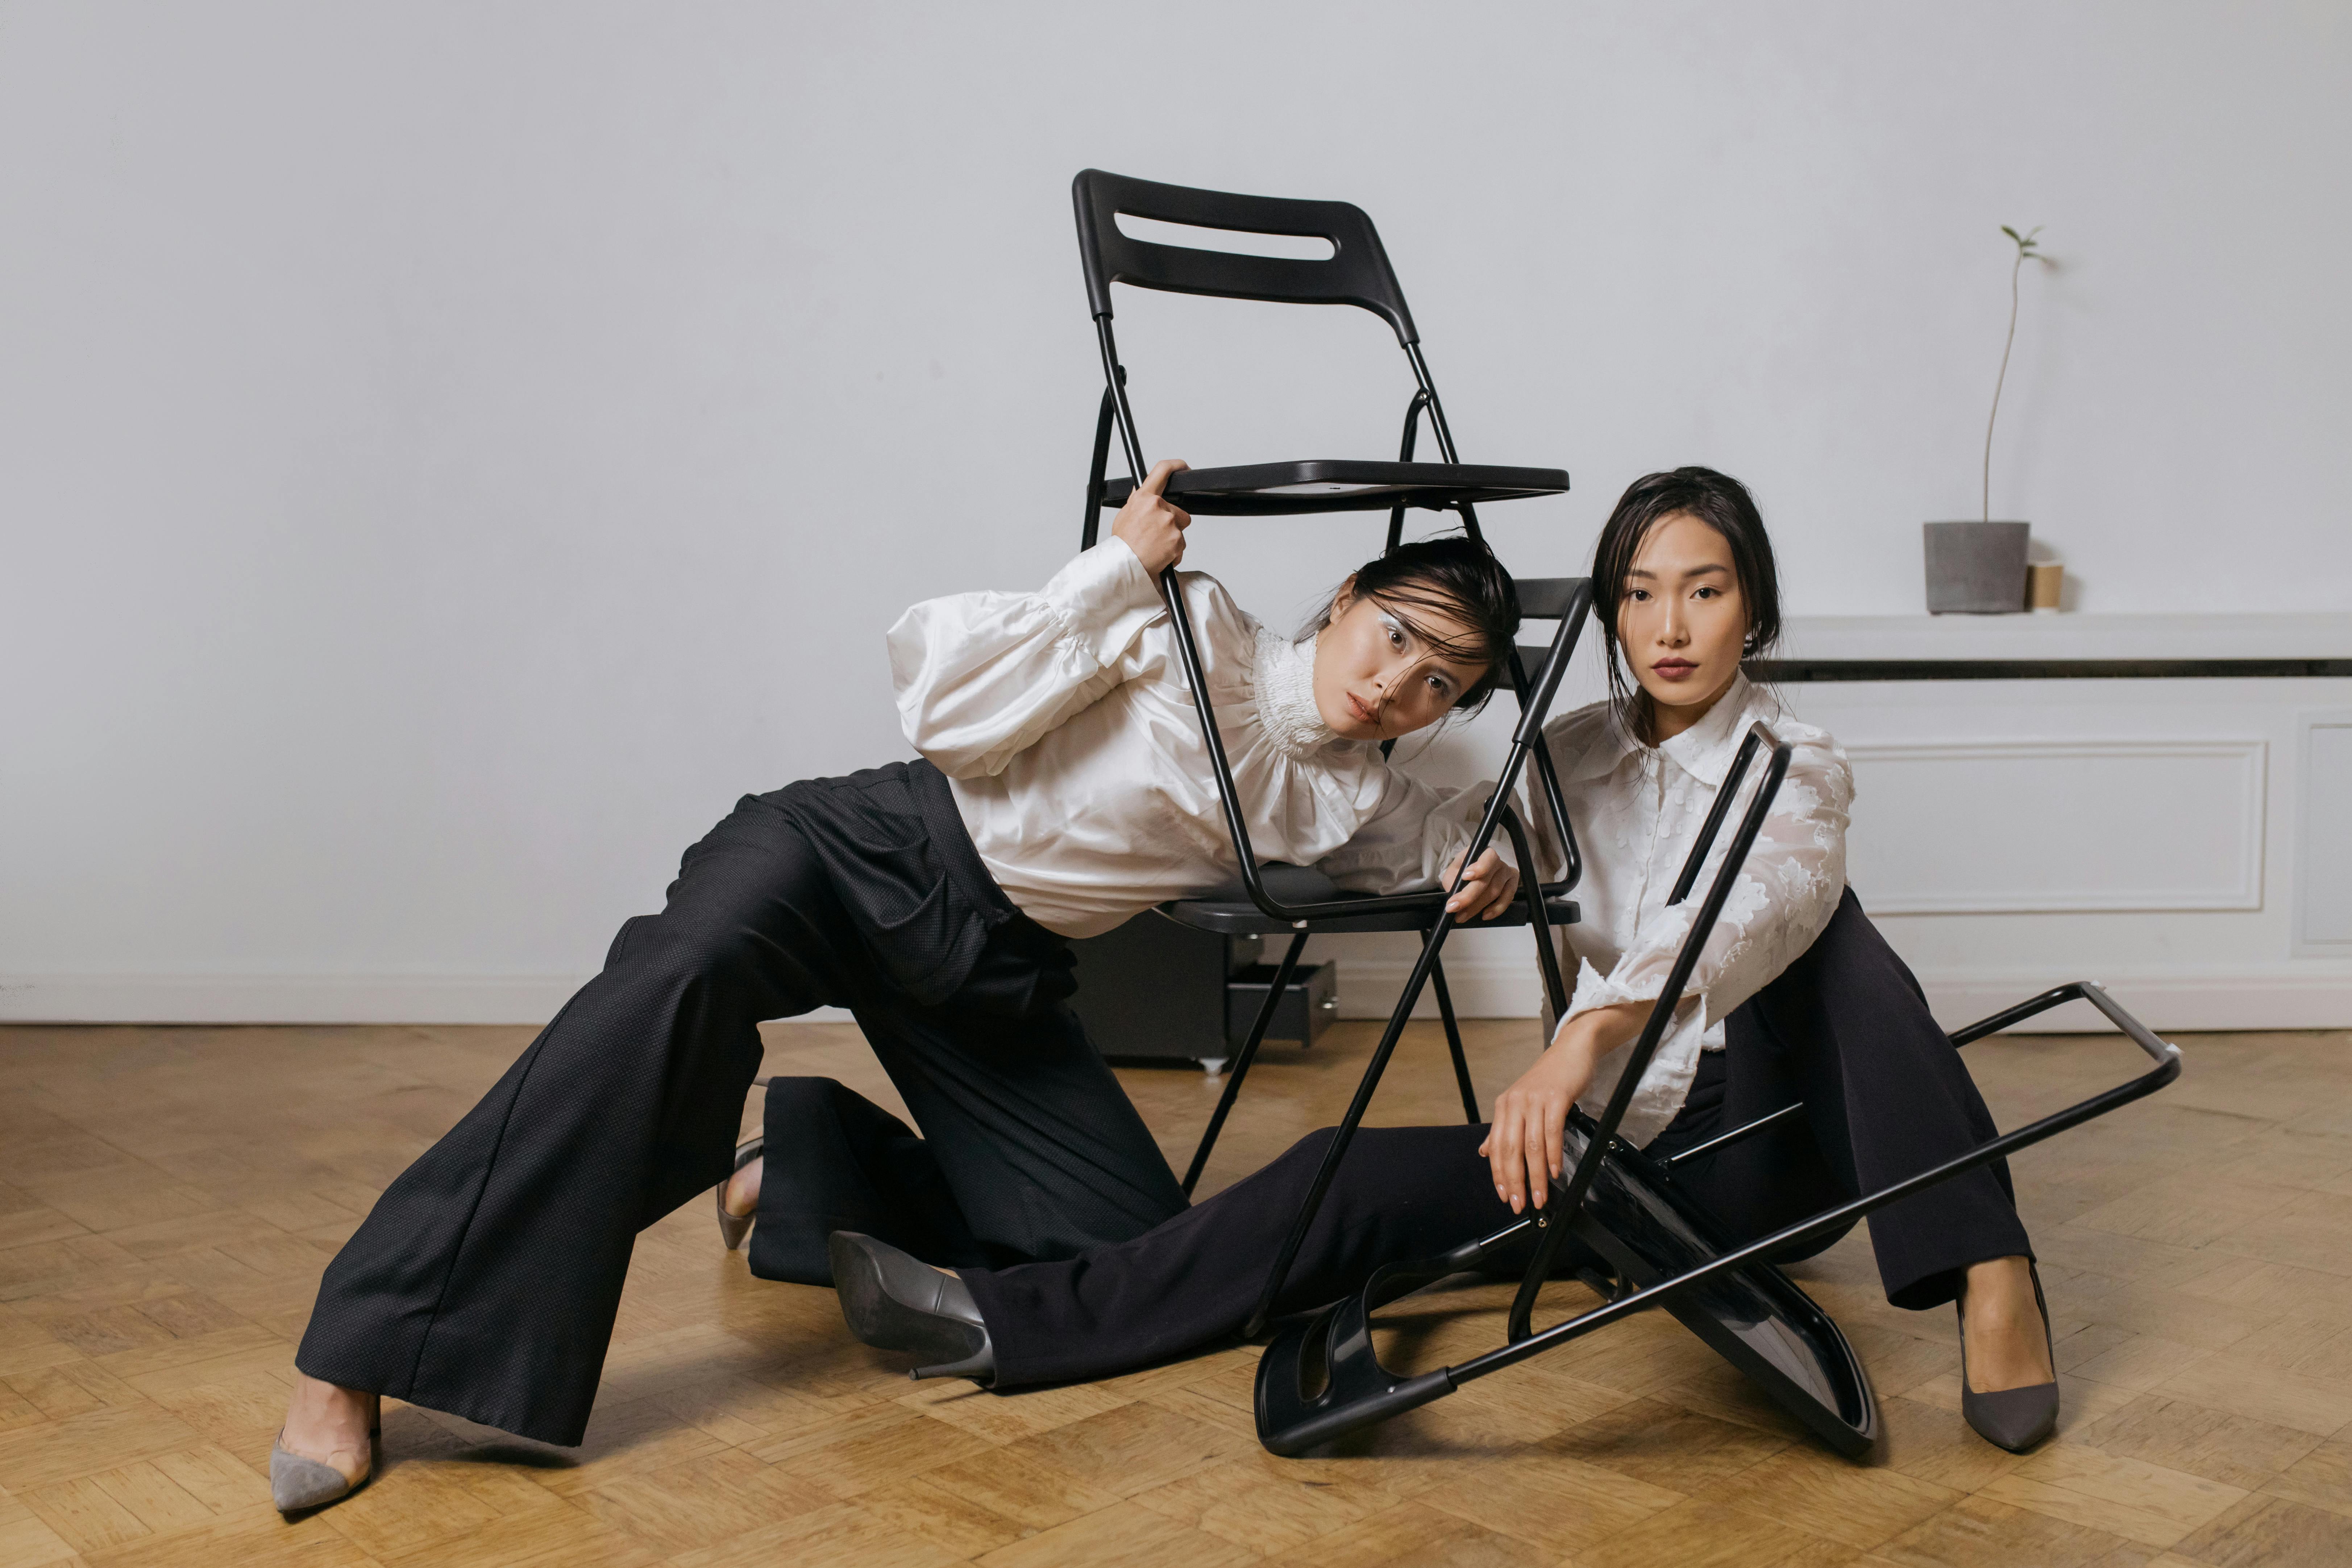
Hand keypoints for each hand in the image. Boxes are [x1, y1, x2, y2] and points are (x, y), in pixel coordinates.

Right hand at [1111, 459, 1190, 574]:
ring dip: (1172, 538)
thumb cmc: (1122, 545)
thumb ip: (1137, 502)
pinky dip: (1173, 552)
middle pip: (1177, 510)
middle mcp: (1158, 507)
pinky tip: (1160, 555)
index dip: (1175, 465)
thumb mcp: (1124, 516)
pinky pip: (1180, 545)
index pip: (1162, 471)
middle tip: (1155, 535)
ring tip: (1155, 546)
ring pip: (1179, 528)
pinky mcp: (1177, 539)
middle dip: (1171, 522)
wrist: (1124, 566)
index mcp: (1143, 498)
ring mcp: (1169, 523)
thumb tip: (1141, 491)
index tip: (1183, 467)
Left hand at [1440, 846, 1518, 922]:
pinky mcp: (1512, 885)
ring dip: (1476, 907)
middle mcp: (1498, 862)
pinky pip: (1507, 899)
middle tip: (1453, 907)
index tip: (1464, 877)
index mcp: (1483, 853)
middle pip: (1487, 880)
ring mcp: (1506, 873)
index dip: (1479, 867)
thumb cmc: (1462, 872)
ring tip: (1461, 916)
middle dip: (1468, 896)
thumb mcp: (1452, 872)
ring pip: (1494, 893)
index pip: (1488, 857)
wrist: (1470, 877)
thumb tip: (1453, 892)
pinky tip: (1484, 915)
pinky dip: (1495, 909)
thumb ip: (1452, 879)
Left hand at [1479, 1031, 1596, 1213]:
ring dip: (1535, 1175)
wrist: (1571, 1051)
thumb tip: (1484, 1152)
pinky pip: (1552, 1131)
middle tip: (1520, 1204)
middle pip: (1510, 1150)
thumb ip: (1504, 1129)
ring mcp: (1534, 1100)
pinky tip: (1554, 1172)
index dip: (1499, 1175)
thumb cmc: (1549, 1081)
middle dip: (1515, 1181)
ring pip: (1531, 1145)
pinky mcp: (1555, 1097)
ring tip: (1540, 1196)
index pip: (1496, 1147)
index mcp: (1504, 1107)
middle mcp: (1515, 1103)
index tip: (1505, 1196)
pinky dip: (1552, 1155)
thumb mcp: (1521, 1103)